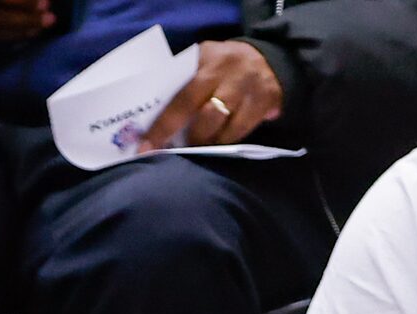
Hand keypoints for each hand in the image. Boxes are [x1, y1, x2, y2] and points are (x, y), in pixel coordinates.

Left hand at [145, 42, 284, 149]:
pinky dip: (225, 140)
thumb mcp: (203, 63)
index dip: (162, 125)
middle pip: (202, 111)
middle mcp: (226, 70)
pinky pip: (240, 130)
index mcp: (205, 58)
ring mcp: (247, 85)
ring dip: (206, 139)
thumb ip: (183, 84)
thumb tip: (153, 120)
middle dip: (186, 137)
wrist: (269, 59)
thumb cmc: (223, 68)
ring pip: (221, 123)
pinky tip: (218, 142)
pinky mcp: (265, 99)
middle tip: (172, 151)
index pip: (179, 95)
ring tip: (197, 146)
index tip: (146, 147)